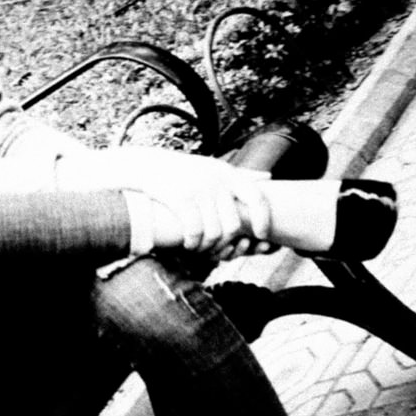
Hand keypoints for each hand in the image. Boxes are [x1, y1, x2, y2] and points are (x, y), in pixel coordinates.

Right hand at [126, 160, 273, 256]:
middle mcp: (216, 181)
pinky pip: (195, 231)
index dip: (263, 221)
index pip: (257, 199)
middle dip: (226, 243)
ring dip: (208, 247)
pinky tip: (188, 246)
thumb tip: (269, 178)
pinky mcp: (180, 199)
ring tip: (201, 250)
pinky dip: (193, 244)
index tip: (260, 236)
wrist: (147, 166)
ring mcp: (198, 190)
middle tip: (217, 250)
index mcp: (228, 174)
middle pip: (233, 224)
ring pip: (214, 232)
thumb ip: (241, 174)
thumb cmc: (184, 170)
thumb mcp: (214, 167)